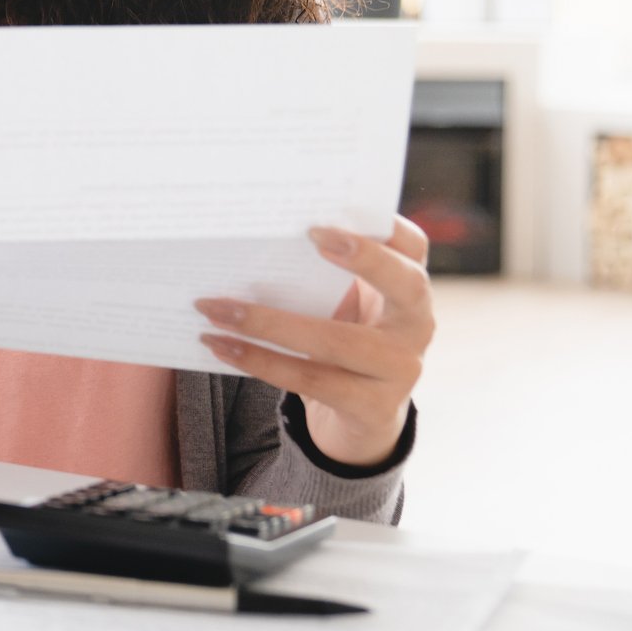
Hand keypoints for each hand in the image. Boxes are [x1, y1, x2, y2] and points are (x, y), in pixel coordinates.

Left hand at [194, 216, 433, 467]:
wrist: (360, 417)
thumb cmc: (342, 343)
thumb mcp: (342, 306)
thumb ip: (319, 276)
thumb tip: (252, 242)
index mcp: (407, 290)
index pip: (414, 247)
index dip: (388, 228)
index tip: (339, 213)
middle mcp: (417, 327)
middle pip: (407, 285)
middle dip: (365, 259)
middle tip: (311, 235)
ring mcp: (402, 370)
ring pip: (338, 341)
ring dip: (266, 323)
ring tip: (215, 309)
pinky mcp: (375, 408)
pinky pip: (311, 381)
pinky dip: (260, 361)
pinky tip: (220, 345)